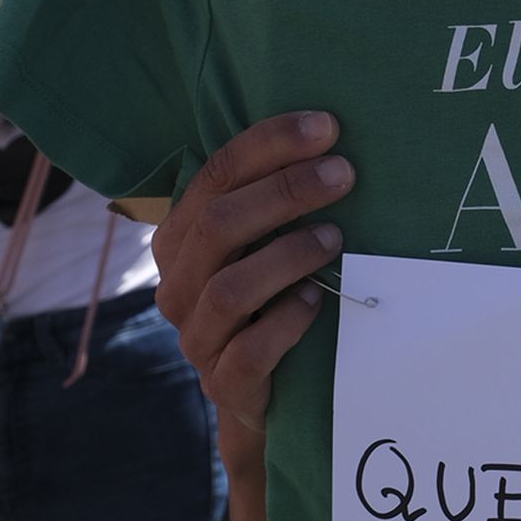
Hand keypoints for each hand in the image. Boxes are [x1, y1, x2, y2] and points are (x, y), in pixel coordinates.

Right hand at [152, 111, 354, 439]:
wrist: (262, 394)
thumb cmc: (268, 301)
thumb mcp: (260, 247)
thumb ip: (271, 201)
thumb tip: (332, 138)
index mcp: (180, 239)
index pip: (214, 176)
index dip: (268, 146)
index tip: (325, 127)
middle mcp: (178, 284)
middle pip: (218, 225)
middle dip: (284, 191)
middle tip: (343, 174)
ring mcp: (198, 337)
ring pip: (230, 288)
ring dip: (288, 255)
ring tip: (335, 238)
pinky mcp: (225, 383)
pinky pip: (249, 351)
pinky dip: (287, 321)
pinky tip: (317, 300)